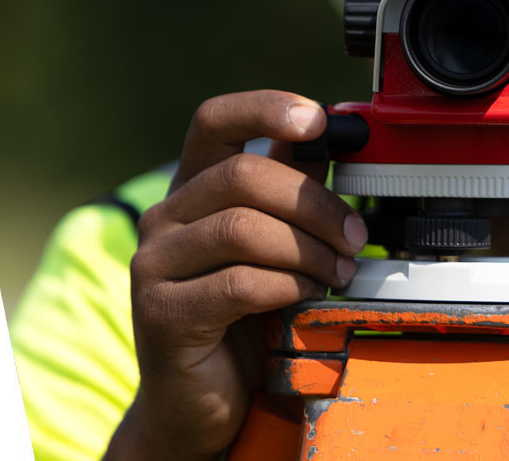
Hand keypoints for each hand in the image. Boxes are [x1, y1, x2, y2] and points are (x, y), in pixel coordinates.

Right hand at [104, 90, 367, 460]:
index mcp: (192, 189)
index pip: (214, 120)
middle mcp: (163, 217)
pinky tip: (306, 297)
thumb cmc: (241, 317)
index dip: (266, 108)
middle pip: (244, 176)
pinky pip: (238, 283)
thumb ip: (294, 188)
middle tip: (355, 238)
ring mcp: (154, 264)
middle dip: (316, 205)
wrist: (199, 401)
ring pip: (242, 228)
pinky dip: (287, 286)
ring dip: (308, 251)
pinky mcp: (161, 312)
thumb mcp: (274, 243)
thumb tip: (336, 134)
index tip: (318, 119)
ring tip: (337, 273)